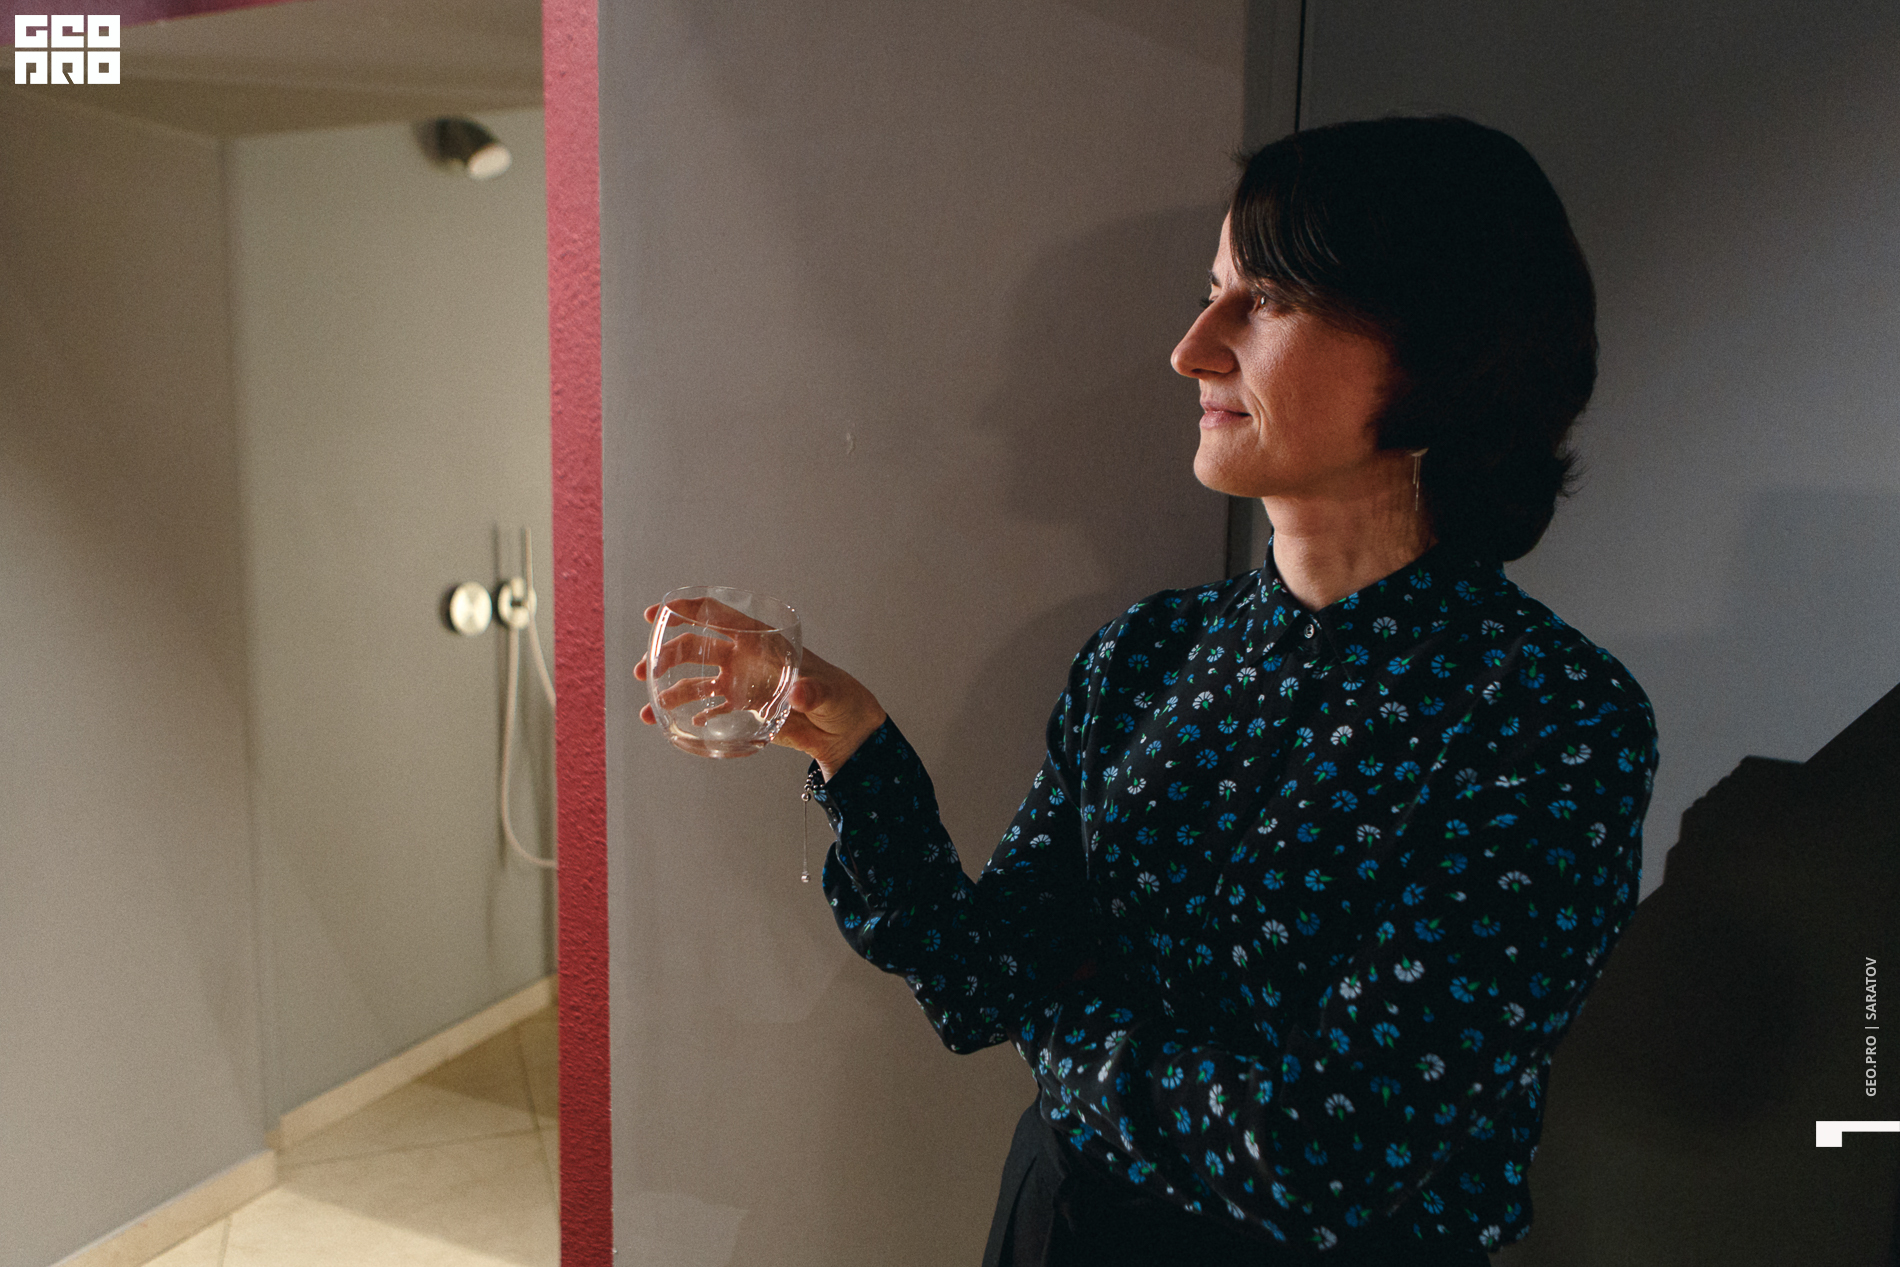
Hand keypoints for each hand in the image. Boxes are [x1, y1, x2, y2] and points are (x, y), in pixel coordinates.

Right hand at [635, 603, 885, 780]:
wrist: (843, 730)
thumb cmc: (840, 699)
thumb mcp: (829, 693)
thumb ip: (814, 691)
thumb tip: (801, 693)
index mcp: (762, 641)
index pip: (720, 616)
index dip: (687, 609)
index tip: (658, 612)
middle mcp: (745, 658)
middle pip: (697, 648)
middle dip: (667, 655)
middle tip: (646, 671)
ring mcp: (741, 683)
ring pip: (696, 681)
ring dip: (671, 690)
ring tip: (651, 709)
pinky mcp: (742, 710)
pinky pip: (709, 710)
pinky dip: (688, 716)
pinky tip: (671, 725)